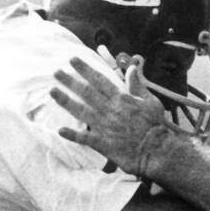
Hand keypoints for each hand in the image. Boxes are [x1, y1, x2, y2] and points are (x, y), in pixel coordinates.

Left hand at [52, 55, 171, 176]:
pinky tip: (60, 130)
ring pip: (81, 111)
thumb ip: (138, 85)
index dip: (85, 69)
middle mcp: (110, 110)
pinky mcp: (103, 143)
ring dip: (65, 101)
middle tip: (56, 72)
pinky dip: (72, 134)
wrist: (157, 150)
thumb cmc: (156, 125)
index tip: (73, 60)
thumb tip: (132, 68)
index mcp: (121, 99)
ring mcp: (105, 127)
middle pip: (86, 93)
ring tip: (52, 92)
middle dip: (70, 81)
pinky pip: (85, 138)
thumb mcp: (150, 101)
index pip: (99, 80)